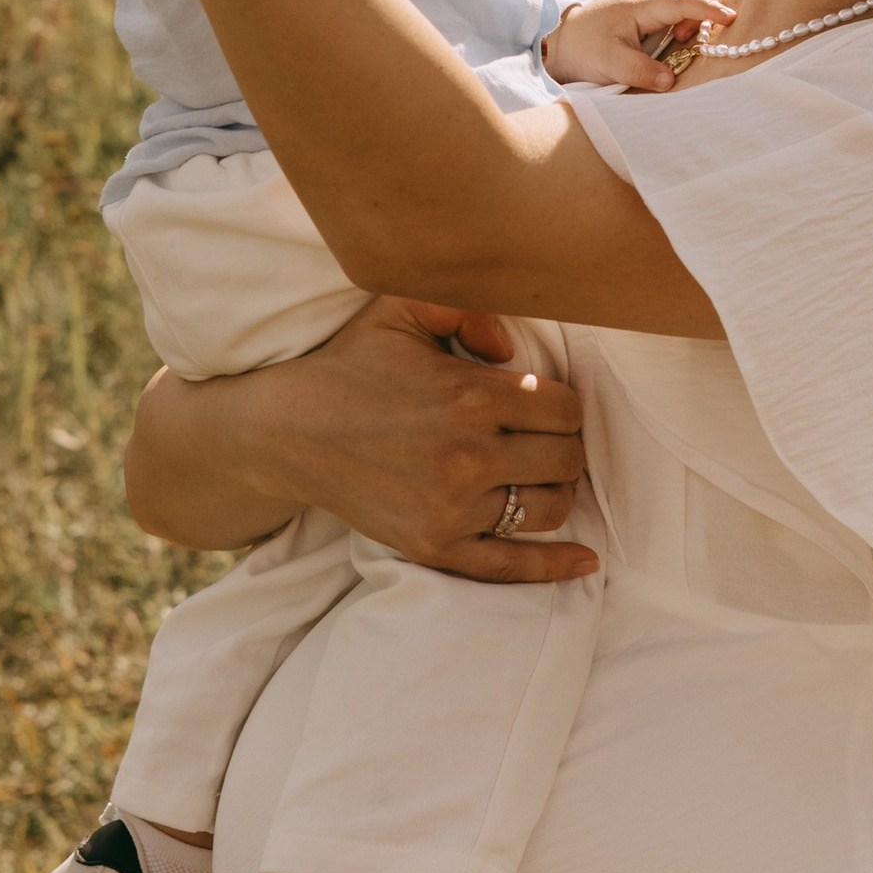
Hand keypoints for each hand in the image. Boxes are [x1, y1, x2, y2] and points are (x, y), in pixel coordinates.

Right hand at [124, 296, 594, 582]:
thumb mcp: (399, 309)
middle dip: (563, 447)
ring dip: (555, 491)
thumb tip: (512, 347)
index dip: (563, 406)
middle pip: (565, 460)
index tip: (546, 406)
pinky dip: (554, 566)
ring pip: (547, 509)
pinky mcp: (433, 545)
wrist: (287, 431)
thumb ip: (465, 306)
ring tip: (540, 476)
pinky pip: (510, 566)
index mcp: (470, 396)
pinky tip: (585, 562)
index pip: (565, 410)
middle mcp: (468, 456)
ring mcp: (452, 508)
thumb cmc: (351, 365)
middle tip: (544, 440)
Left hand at [542, 0, 734, 93]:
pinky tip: (681, 17)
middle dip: (699, 8)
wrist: (562, 41)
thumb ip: (640, 72)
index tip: (729, 18)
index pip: (680, 0)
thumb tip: (669, 80)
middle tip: (687, 40)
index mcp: (638, 6)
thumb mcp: (610, 66)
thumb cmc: (586, 52)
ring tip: (684, 30)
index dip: (706, 8)